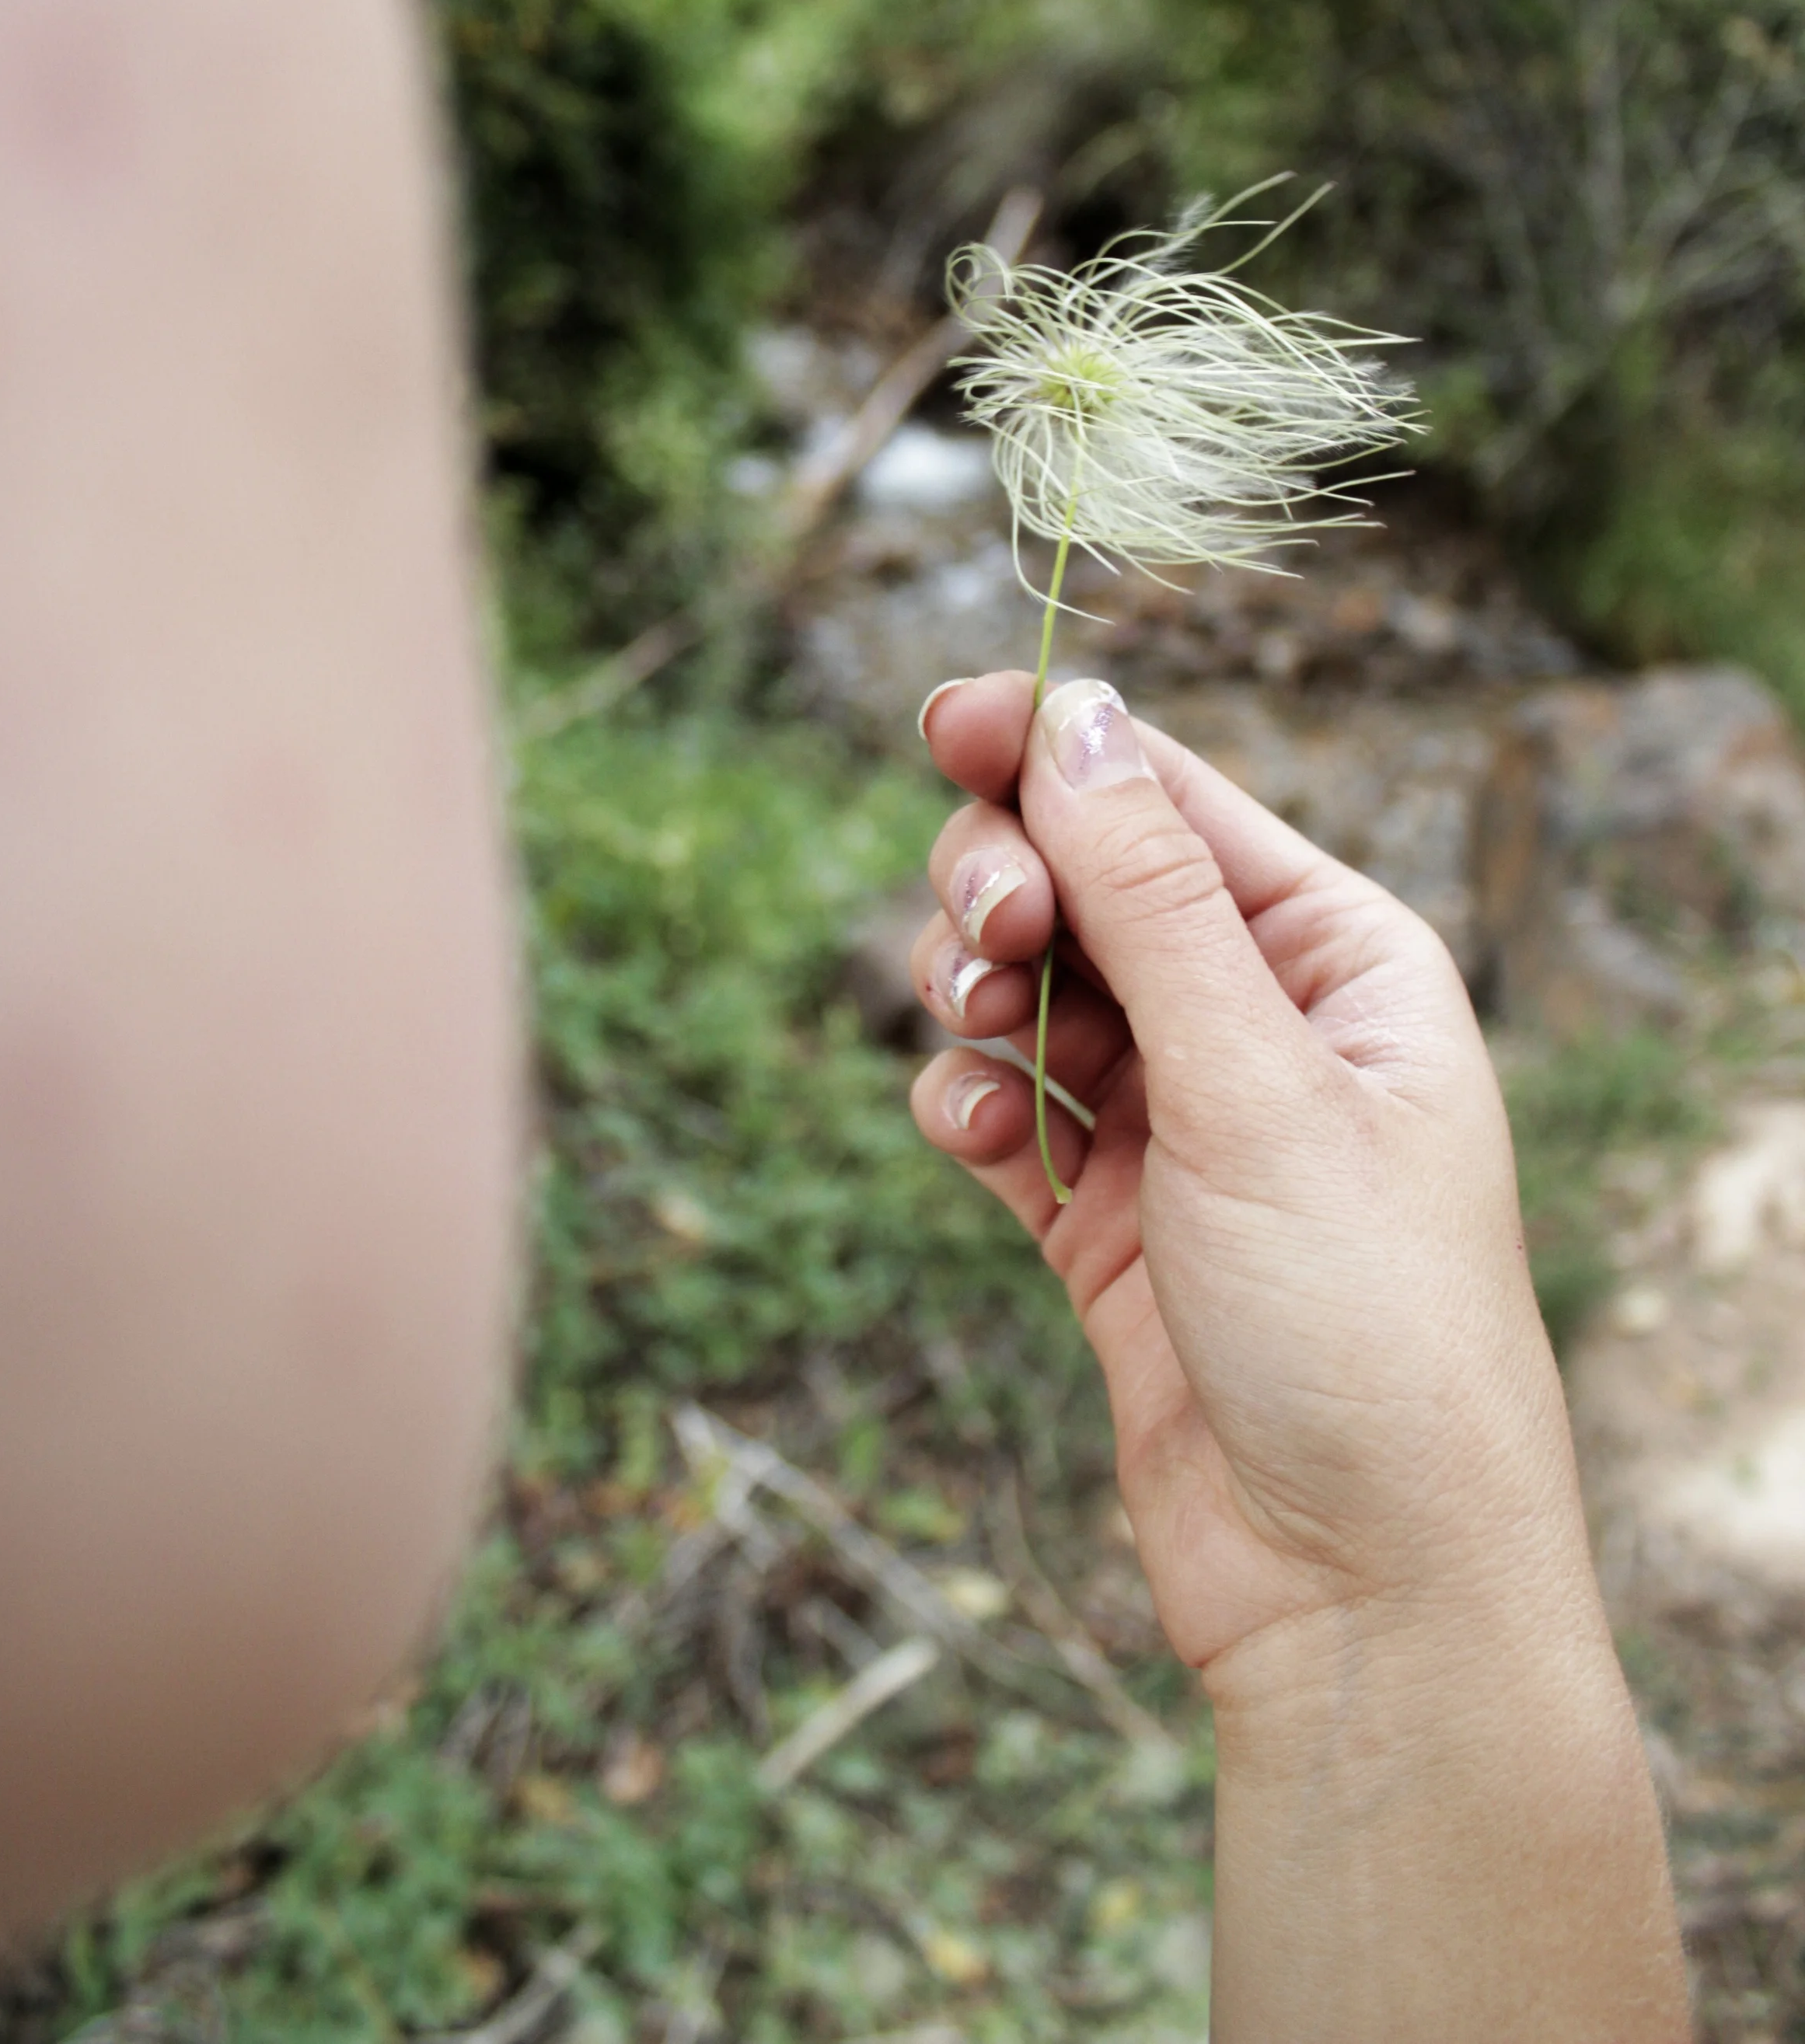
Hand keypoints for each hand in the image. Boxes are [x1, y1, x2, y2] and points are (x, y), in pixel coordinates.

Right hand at [908, 673, 1689, 2038]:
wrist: (1360, 1593)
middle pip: (1083, 881)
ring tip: (984, 1044)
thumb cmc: (1365, 1326)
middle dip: (1008, 888)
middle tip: (985, 943)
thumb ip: (1150, 894)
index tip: (944, 721)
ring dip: (978, 995)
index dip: (1053, 750)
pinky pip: (1003, 1107)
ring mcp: (1178, 1122)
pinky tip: (974, 1138)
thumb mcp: (1258, 1082)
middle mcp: (1261, 1023)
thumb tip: (1074, 715)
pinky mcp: (1105, 1218)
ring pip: (1028, 989)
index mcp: (1342, 959)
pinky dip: (969, 1102)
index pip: (1172, 802)